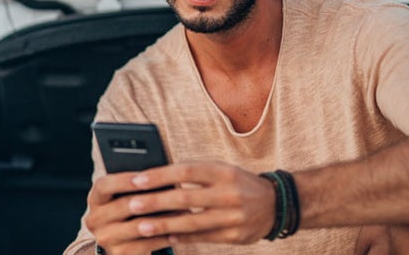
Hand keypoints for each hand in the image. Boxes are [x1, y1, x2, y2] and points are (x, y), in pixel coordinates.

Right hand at [84, 170, 174, 253]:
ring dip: (163, 219)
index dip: (124, 180)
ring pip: (137, 226)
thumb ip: (139, 185)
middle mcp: (94, 219)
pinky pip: (144, 245)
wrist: (124, 241)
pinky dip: (163, 238)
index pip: (104, 185)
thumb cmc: (132, 209)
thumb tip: (162, 173)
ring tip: (184, 212)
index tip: (147, 176)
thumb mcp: (128, 195)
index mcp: (95, 198)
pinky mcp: (118, 254)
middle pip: (122, 206)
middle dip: (151, 199)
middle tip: (175, 192)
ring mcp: (105, 238)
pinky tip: (178, 232)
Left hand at [86, 161, 277, 251]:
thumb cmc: (237, 183)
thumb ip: (193, 171)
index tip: (137, 180)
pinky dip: (182, 237)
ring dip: (164, 225)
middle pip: (186, 197)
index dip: (161, 175)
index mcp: (223, 171)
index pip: (187, 171)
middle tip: (132, 205)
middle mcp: (229, 193)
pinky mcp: (235, 236)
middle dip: (156, 202)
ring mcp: (233, 216)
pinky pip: (203, 237)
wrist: (276, 204)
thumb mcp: (220, 169)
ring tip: (141, 227)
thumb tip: (155, 175)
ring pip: (193, 222)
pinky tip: (164, 237)